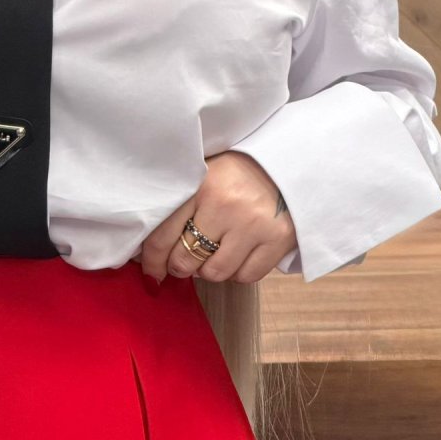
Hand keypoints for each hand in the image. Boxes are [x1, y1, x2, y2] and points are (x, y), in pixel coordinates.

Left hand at [138, 150, 296, 284]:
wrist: (291, 163)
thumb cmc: (239, 174)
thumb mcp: (205, 175)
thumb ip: (179, 206)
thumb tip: (148, 253)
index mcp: (201, 185)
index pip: (162, 236)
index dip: (152, 261)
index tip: (151, 272)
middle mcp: (226, 204)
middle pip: (185, 260)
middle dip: (180, 267)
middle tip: (184, 262)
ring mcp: (253, 223)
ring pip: (215, 273)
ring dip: (210, 270)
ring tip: (216, 253)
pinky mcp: (277, 239)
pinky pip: (245, 276)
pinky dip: (239, 272)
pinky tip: (240, 253)